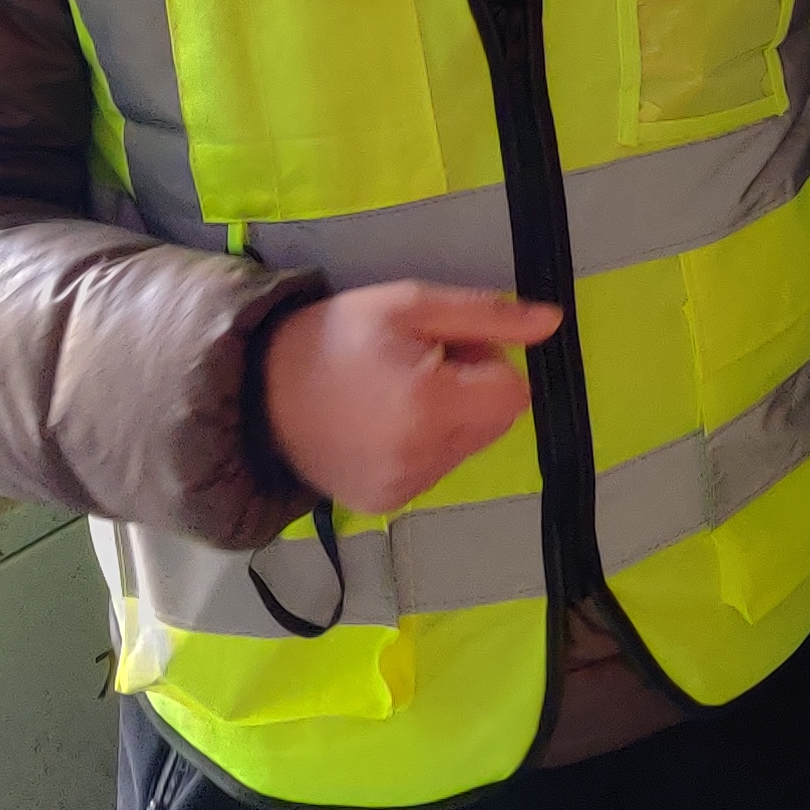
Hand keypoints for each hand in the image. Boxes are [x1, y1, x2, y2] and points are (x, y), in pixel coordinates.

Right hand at [255, 282, 556, 513]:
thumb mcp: (408, 305)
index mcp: (431, 407)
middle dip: (473, 391)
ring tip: (394, 394)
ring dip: (449, 420)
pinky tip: (379, 425)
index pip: (514, 393)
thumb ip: (486, 316)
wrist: (256, 391)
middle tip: (419, 364)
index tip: (449, 347)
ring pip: (467, 449)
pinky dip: (421, 447)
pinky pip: (434, 470)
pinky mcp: (386, 504)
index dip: (490, 363)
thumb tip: (553, 323)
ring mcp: (405, 488)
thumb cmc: (335, 336)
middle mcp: (424, 458)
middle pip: (495, 423)